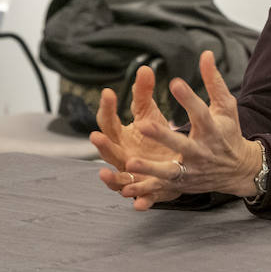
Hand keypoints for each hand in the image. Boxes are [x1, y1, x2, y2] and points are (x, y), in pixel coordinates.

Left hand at [92, 50, 262, 208]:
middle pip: (182, 144)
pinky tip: (127, 188)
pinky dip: (145, 191)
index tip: (174, 82)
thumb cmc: (228, 132)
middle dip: (163, 136)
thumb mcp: (226, 107)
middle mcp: (201, 151)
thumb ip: (214, 82)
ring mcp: (191, 169)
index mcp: (212, 130)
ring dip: (150, 168)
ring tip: (129, 161)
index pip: (200, 113)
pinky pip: (161, 189)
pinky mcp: (182, 183)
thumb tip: (206, 53)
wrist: (238, 169)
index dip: (188, 98)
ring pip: (168, 170)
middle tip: (144, 126)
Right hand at [92, 64, 182, 209]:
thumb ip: (144, 94)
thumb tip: (145, 67)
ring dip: (110, 178)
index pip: (108, 121)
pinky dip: (138, 201)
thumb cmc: (157, 137)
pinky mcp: (147, 191)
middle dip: (101, 145)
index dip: (106, 108)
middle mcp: (122, 157)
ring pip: (118, 178)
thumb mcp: (150, 114)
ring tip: (103, 174)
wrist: (174, 163)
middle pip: (108, 151)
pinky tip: (138, 204)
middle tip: (96, 136)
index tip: (108, 93)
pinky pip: (140, 198)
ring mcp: (132, 176)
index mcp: (121, 137)